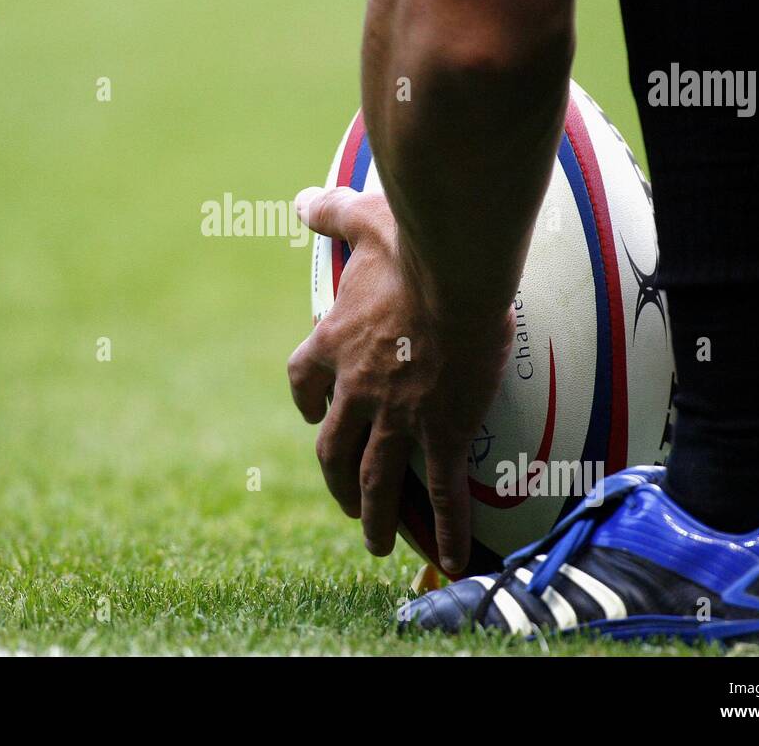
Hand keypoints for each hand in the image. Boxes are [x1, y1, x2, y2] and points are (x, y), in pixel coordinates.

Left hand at [287, 186, 513, 573]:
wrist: (454, 266)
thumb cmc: (409, 239)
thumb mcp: (362, 219)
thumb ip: (331, 213)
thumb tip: (305, 198)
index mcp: (332, 343)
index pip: (303, 383)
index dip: (307, 403)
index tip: (313, 413)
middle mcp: (355, 388)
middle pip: (332, 448)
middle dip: (335, 481)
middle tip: (345, 502)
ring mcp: (396, 414)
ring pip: (374, 478)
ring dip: (373, 515)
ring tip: (376, 543)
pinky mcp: (442, 428)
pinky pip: (440, 489)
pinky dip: (447, 528)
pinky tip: (455, 559)